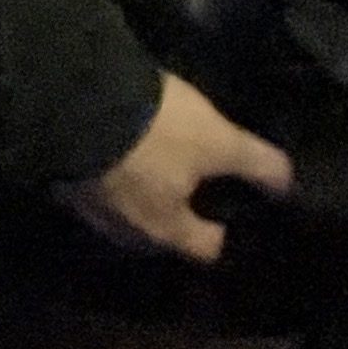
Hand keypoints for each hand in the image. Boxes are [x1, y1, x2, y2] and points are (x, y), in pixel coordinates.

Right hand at [67, 71, 294, 262]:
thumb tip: (288, 185)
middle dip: (174, 210)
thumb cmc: (155, 133)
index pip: (205, 248)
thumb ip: (257, 165)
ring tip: (147, 157)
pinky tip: (109, 144)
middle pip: (160, 232)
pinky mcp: (59, 177)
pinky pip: (92, 182)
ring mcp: (87, 206)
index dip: (222, 231)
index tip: (229, 208)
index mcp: (169, 230)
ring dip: (134, 190)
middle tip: (188, 178)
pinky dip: (104, 170)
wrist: (70, 100)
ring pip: (123, 208)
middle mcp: (127, 230)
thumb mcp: (218, 140)